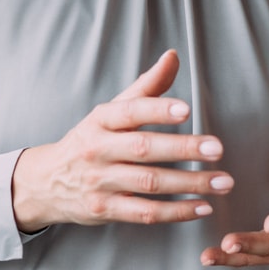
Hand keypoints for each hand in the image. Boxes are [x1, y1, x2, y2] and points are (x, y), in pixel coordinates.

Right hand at [9, 50, 233, 231]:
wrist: (46, 182)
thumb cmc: (89, 141)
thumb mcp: (109, 112)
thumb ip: (145, 87)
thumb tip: (173, 56)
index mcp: (100, 120)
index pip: (130, 111)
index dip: (158, 109)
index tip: (187, 109)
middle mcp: (97, 150)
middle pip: (144, 148)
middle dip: (183, 148)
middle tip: (218, 149)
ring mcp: (100, 182)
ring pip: (149, 183)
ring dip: (189, 183)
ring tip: (222, 181)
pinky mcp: (104, 210)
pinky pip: (144, 213)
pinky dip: (175, 212)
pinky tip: (201, 207)